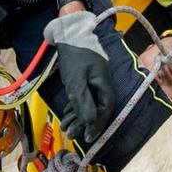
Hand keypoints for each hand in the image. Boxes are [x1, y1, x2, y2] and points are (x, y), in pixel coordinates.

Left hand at [44, 9, 115, 145]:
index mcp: (105, 83)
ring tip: (66, 128)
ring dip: (78, 117)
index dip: (97, 125)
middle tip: (72, 135)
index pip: (105, 109)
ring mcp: (95, 81)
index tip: (87, 137)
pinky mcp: (87, 79)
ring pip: (90, 104)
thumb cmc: (74, 56)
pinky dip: (76, 107)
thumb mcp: (76, 81)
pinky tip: (67, 116)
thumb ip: (84, 102)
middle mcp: (103, 84)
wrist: (69, 33)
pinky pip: (84, 97)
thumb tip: (91, 123)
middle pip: (98, 109)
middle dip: (85, 123)